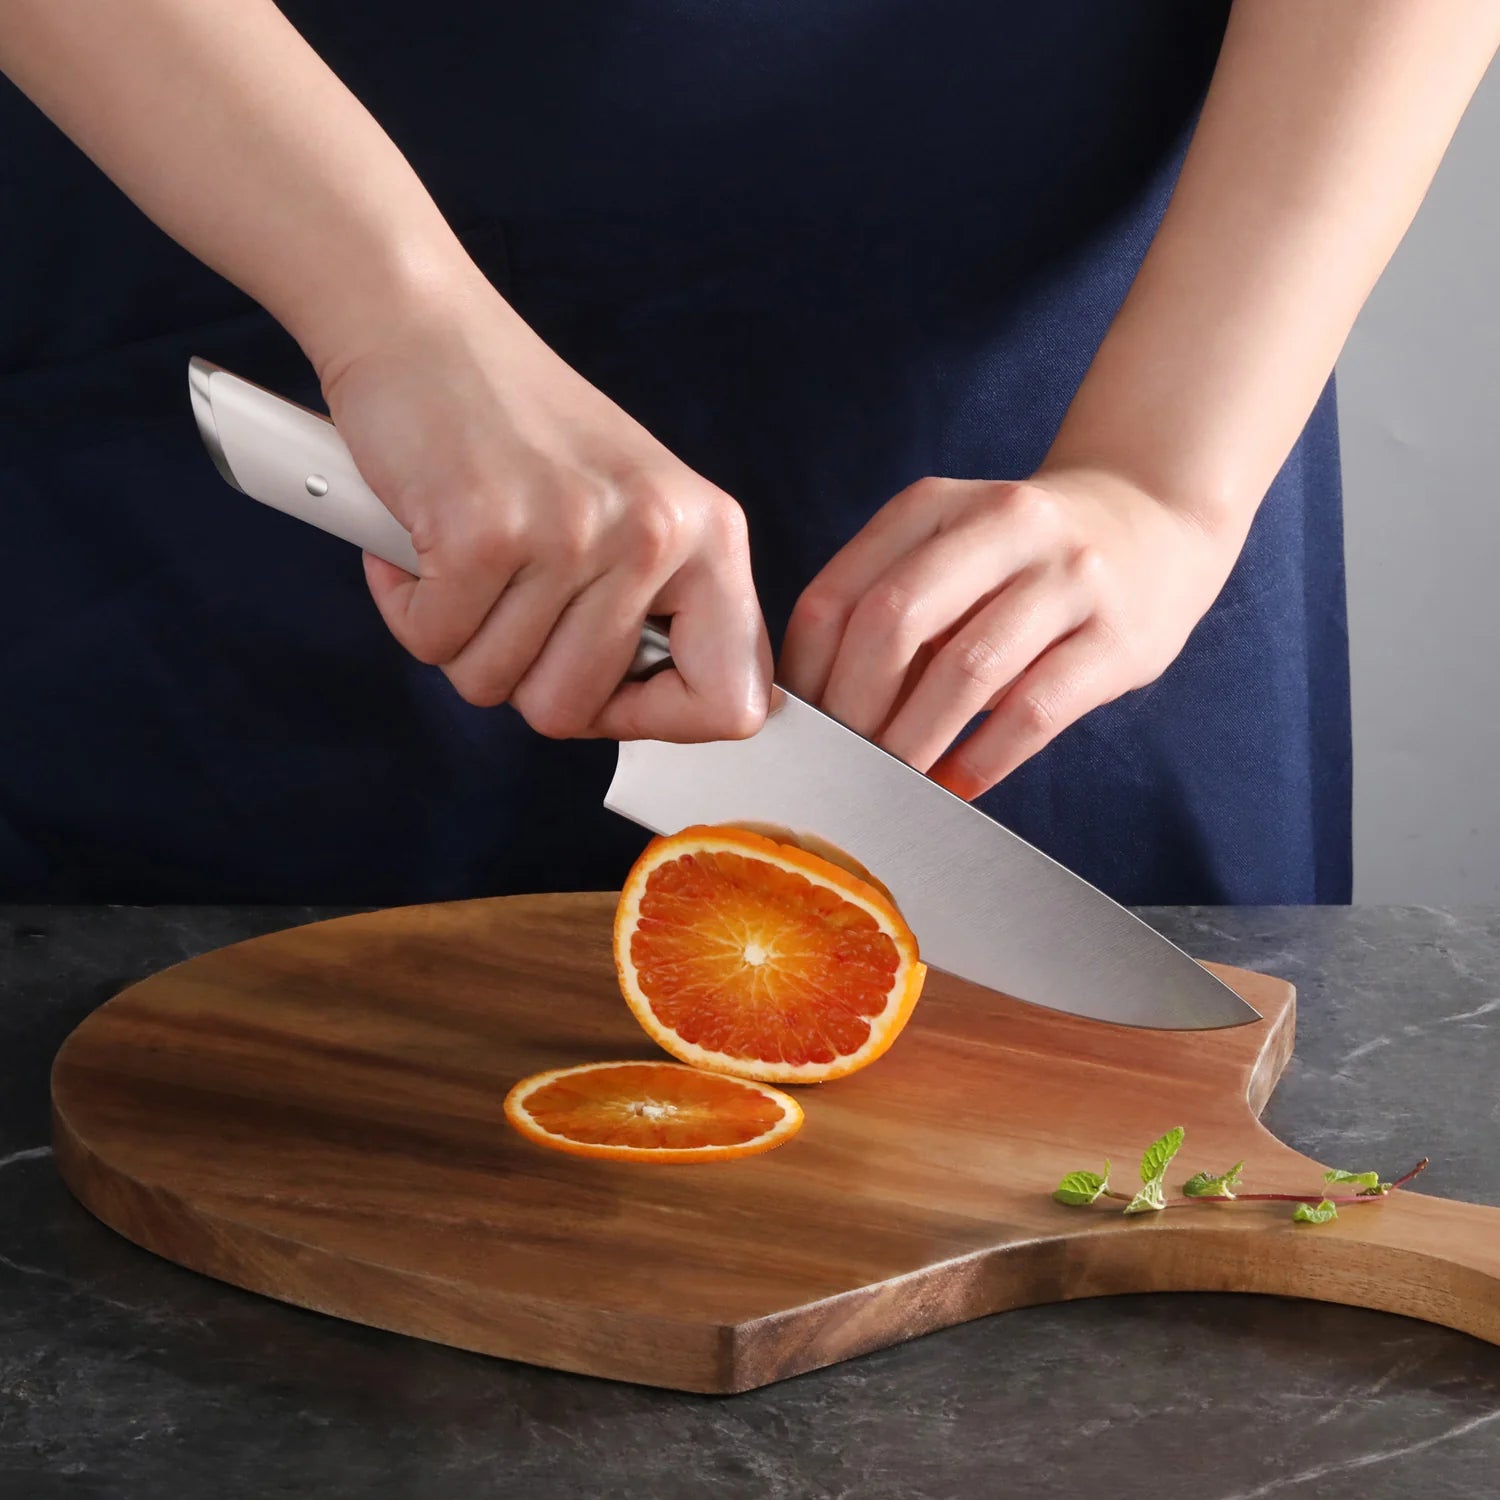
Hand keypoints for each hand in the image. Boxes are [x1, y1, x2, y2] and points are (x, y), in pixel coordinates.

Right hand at [321, 269, 770, 742]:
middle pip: (575, 711)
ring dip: (458, 636)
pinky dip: (410, 608)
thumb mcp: (630, 511)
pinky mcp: (485, 530)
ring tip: (466, 559)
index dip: (655, 721)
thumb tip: (660, 717)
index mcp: (712, 536)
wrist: (423, 326)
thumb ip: (657, 612)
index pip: (732, 703)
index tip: (605, 692)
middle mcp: (657, 534)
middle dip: (518, 676)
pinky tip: (421, 544)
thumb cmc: (518, 429)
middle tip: (504, 603)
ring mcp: (573, 532)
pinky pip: (434, 642)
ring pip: (495, 683)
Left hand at [779, 470, 1244, 797]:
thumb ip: (889, 604)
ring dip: (914, 740)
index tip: (793, 727)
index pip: (840, 593)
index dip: (806, 671)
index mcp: (936, 505)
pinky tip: (954, 787)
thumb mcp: (951, 548)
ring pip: (966, 670)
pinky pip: (1036, 709)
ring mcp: (1068, 577)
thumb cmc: (1023, 558)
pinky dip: (984, 758)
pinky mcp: (1118, 636)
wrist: (1155, 520)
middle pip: (895, 622)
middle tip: (836, 765)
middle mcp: (1003, 525)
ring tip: (888, 784)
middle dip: (853, 708)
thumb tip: (812, 706)